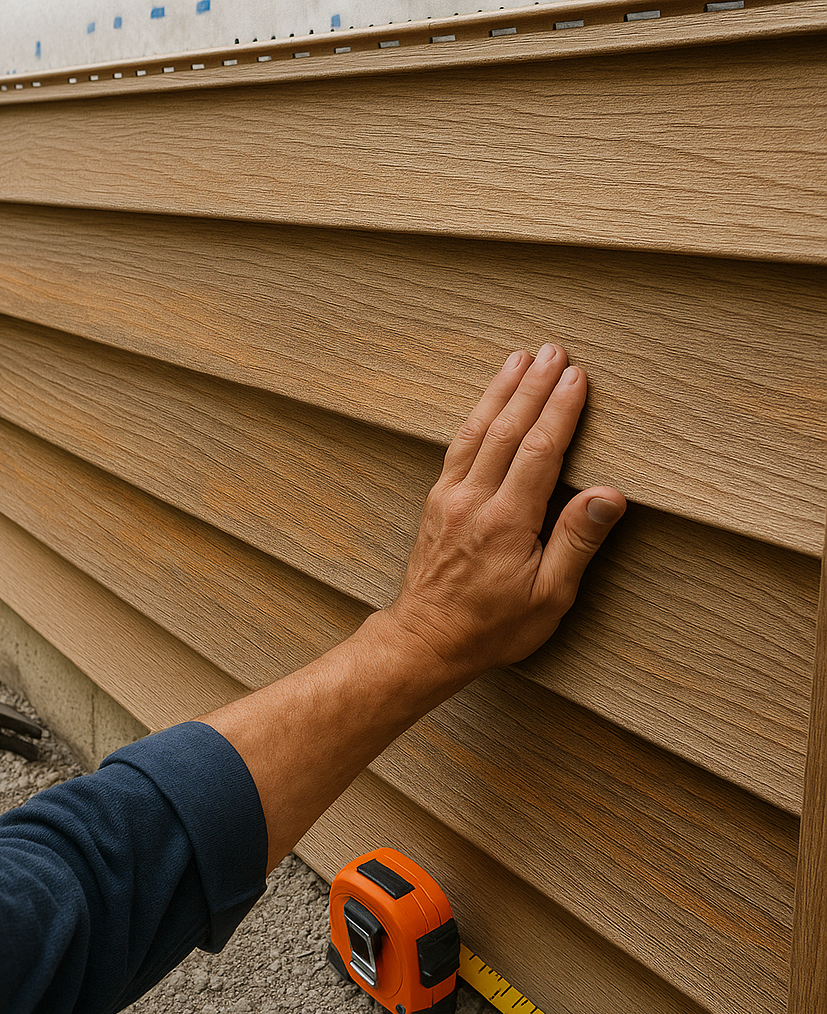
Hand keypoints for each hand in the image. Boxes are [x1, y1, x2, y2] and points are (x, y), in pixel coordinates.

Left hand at [378, 344, 624, 682]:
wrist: (426, 639)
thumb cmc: (493, 626)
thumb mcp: (549, 598)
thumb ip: (577, 542)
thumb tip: (609, 494)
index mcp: (505, 521)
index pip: (539, 450)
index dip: (559, 410)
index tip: (577, 377)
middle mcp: (472, 500)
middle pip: (506, 429)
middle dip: (532, 386)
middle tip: (553, 351)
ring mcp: (448, 497)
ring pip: (476, 431)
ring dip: (499, 391)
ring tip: (519, 359)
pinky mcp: (435, 501)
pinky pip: (457, 447)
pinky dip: (475, 418)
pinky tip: (486, 403)